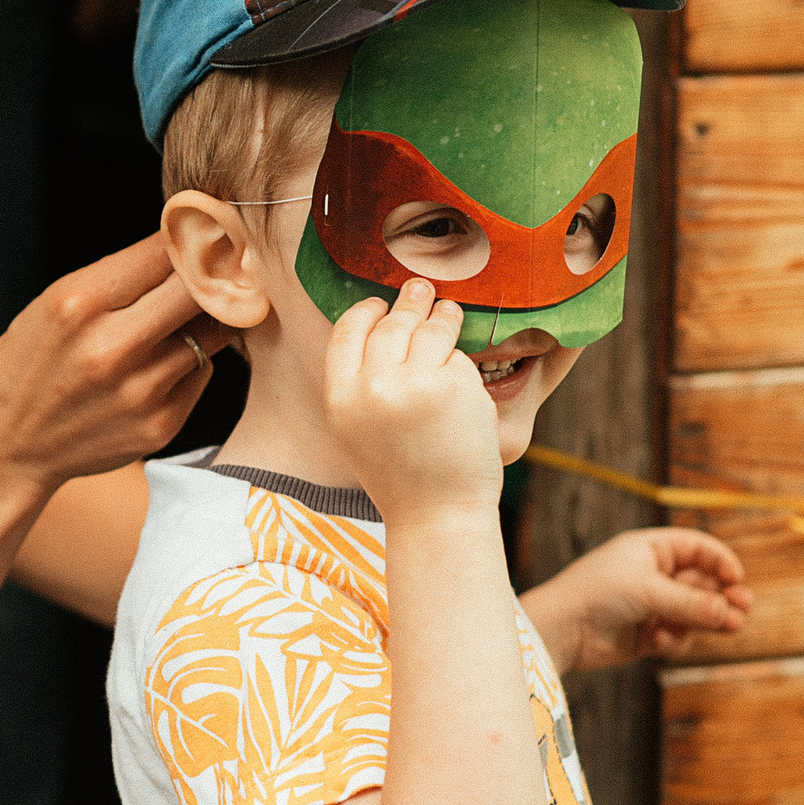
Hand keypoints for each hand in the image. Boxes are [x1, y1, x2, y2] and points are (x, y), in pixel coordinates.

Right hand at [0, 233, 233, 490]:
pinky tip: (156, 368)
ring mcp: (140, 392)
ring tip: (173, 323)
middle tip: (212, 270)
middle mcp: (111, 348)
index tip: (199, 235)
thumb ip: (120, 275)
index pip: (164, 250)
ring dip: (204, 319)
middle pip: (201, 289)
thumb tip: (189, 243)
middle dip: (210, 274)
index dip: (188, 238)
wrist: (10, 447)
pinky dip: (190, 361)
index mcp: (78, 304)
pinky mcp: (160, 425)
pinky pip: (203, 371)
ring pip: (213, 331)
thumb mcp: (54, 302)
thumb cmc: (30, 364)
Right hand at [324, 279, 504, 524]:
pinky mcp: (455, 386)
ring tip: (447, 310)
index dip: (366, 311)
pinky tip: (462, 368)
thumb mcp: (357, 430)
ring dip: (440, 315)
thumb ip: (360, 383)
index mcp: (341, 398)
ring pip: (429, 330)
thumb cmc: (400, 475)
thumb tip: (377, 326)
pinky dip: (462, 363)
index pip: (347, 331)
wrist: (437, 515)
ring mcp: (417, 384)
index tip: (379, 304)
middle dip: (408, 303)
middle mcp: (374, 387)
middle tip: (419, 288)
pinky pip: (458, 358)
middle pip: (392, 325)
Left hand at [528, 528, 752, 671]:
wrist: (561, 628)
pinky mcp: (646, 635)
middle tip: (742, 608)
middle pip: (703, 584)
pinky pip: (676, 635)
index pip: (698, 549)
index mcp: (650, 550)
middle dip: (723, 595)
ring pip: (694, 612)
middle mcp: (653, 575)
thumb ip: (691, 603)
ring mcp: (651, 606)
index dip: (721, 562)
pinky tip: (657, 641)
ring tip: (730, 626)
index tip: (736, 580)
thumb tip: (730, 612)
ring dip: (709, 619)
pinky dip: (673, 639)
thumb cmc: (597, 594)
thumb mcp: (648, 591)